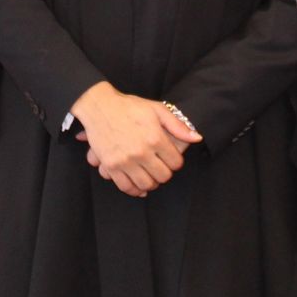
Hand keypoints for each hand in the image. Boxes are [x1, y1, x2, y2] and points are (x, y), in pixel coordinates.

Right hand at [71, 82, 202, 197]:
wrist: (99, 106)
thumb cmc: (129, 106)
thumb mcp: (156, 109)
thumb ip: (177, 125)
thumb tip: (197, 138)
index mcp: (155, 138)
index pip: (176, 163)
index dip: (176, 162)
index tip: (170, 158)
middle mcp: (141, 152)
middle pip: (163, 176)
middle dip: (165, 173)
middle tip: (160, 166)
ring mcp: (125, 161)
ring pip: (146, 184)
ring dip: (151, 182)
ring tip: (150, 174)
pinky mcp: (111, 166)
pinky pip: (126, 186)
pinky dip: (134, 189)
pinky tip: (138, 184)